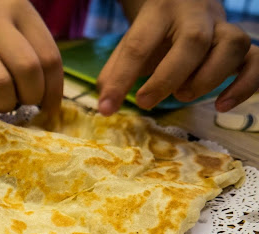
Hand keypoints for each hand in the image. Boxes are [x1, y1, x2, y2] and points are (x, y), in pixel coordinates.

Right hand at [0, 0, 62, 112]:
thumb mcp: (12, 39)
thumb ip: (34, 62)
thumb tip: (51, 106)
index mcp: (19, 10)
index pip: (49, 58)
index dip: (52, 91)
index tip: (47, 107)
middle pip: (27, 70)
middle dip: (29, 97)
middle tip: (20, 102)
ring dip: (3, 103)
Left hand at [97, 0, 258, 114]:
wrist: (186, 4)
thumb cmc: (155, 33)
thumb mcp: (131, 44)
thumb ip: (116, 71)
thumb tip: (104, 103)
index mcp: (158, 14)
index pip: (138, 45)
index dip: (121, 79)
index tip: (107, 107)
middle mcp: (195, 16)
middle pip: (193, 40)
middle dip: (168, 77)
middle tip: (146, 101)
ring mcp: (223, 28)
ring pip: (232, 44)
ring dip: (209, 77)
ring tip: (183, 95)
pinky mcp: (243, 46)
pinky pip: (256, 61)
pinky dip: (245, 85)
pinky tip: (222, 105)